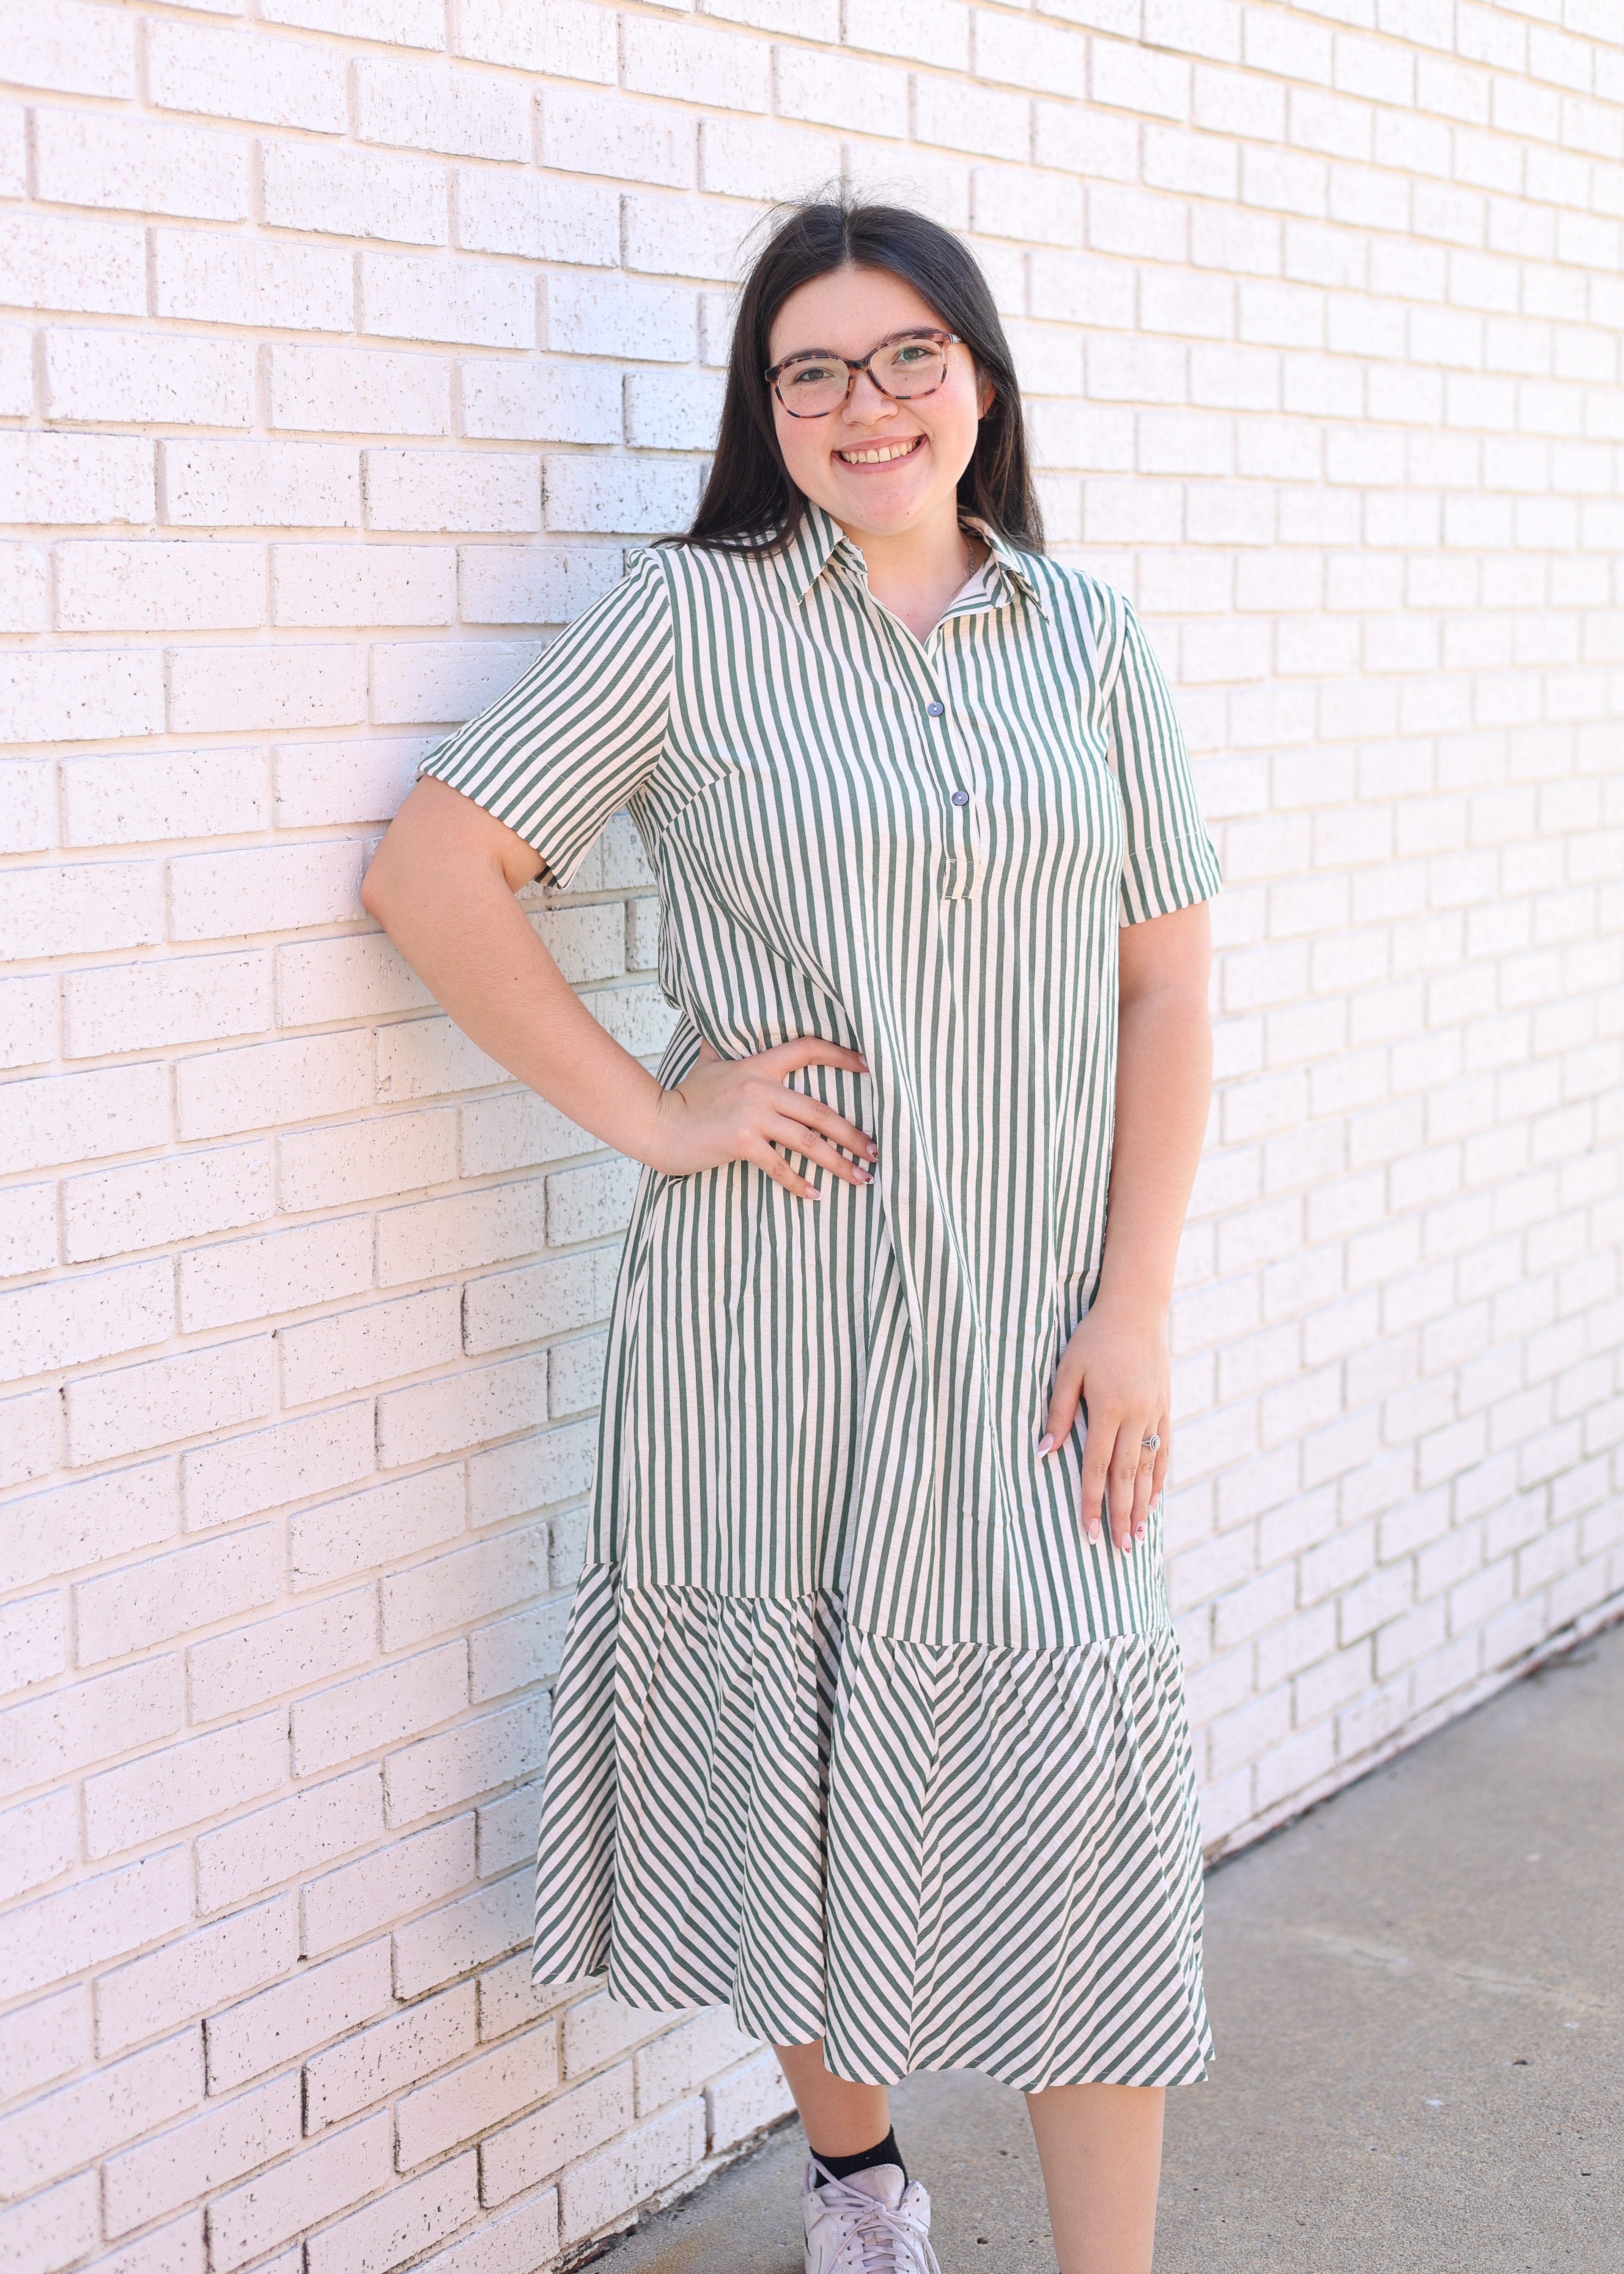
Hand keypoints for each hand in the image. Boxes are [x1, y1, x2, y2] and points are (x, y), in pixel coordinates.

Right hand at [646, 1034, 876, 1200]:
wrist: (655, 1123)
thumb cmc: (684, 1097)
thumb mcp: (707, 1064)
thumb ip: (722, 1049)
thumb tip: (718, 1030)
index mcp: (758, 1065)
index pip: (808, 1049)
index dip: (842, 1055)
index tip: (870, 1066)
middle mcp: (760, 1087)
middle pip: (820, 1110)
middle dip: (853, 1133)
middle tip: (876, 1151)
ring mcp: (751, 1115)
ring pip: (808, 1140)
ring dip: (839, 1162)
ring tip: (861, 1178)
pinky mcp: (740, 1142)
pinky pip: (780, 1165)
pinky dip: (800, 1183)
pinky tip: (816, 1195)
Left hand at [1036, 1301, 1169, 1555]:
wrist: (1136, 1309)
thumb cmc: (1094, 1338)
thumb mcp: (1068, 1370)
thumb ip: (1057, 1412)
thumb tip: (1043, 1453)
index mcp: (1108, 1410)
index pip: (1096, 1468)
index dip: (1091, 1503)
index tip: (1087, 1533)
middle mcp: (1135, 1417)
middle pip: (1126, 1477)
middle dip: (1120, 1516)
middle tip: (1119, 1550)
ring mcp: (1154, 1414)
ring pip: (1149, 1469)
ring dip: (1142, 1505)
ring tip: (1138, 1535)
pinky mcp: (1164, 1408)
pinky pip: (1164, 1451)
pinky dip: (1159, 1478)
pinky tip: (1154, 1499)